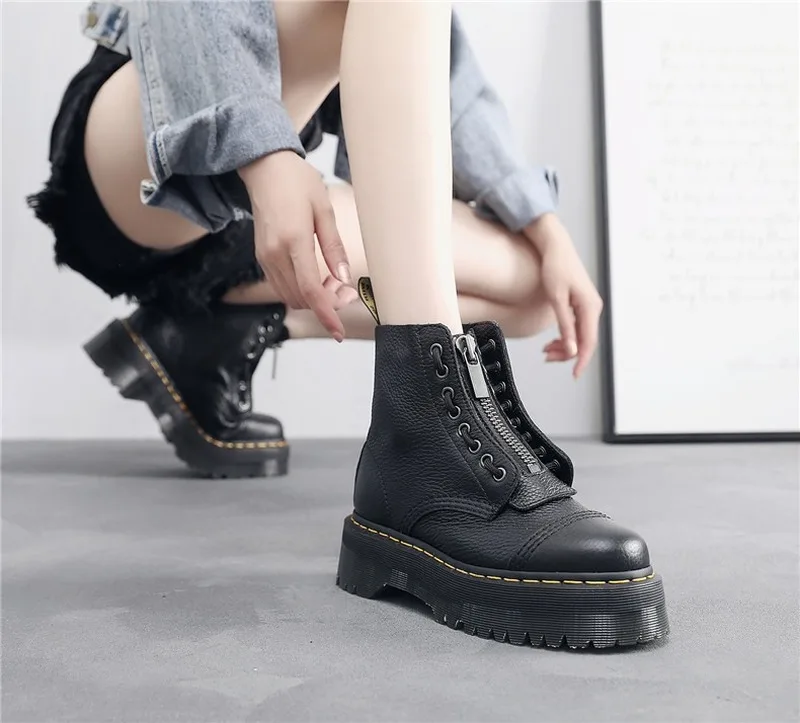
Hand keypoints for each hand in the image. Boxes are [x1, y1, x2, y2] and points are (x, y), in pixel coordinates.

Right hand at [239, 152, 355, 341]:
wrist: (265, 169)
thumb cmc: (297, 182)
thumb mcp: (324, 210)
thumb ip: (334, 247)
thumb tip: (344, 278)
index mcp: (294, 240)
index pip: (310, 290)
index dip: (326, 314)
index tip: (338, 331)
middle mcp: (275, 253)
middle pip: (301, 298)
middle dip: (325, 303)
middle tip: (345, 291)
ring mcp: (265, 258)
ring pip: (291, 296)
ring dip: (313, 298)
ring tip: (332, 281)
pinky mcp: (261, 258)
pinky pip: (282, 286)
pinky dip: (301, 289)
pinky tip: (316, 275)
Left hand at [524, 213, 603, 378]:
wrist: (555, 246)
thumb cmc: (556, 267)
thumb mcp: (556, 299)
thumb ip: (565, 326)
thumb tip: (572, 348)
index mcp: (590, 307)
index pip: (589, 341)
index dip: (582, 360)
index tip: (574, 374)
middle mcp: (593, 307)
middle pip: (585, 340)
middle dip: (567, 353)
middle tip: (547, 358)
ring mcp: (588, 305)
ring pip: (580, 335)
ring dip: (564, 345)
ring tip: (546, 351)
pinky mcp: (581, 304)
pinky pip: (577, 326)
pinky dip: (565, 336)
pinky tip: (552, 341)